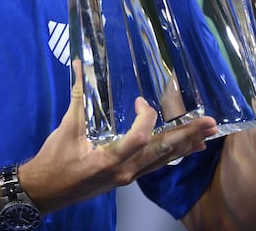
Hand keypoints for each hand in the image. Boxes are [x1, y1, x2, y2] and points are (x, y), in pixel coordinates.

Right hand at [18, 61, 217, 213]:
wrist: (45, 191)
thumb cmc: (54, 161)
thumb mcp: (66, 128)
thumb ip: (78, 96)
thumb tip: (79, 65)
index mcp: (110, 159)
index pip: (141, 138)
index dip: (147, 117)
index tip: (140, 101)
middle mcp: (125, 171)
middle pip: (162, 152)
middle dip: (186, 136)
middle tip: (210, 124)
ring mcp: (127, 177)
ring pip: (162, 161)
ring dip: (184, 146)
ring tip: (206, 137)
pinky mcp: (125, 178)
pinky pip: (154, 166)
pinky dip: (170, 155)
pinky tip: (183, 150)